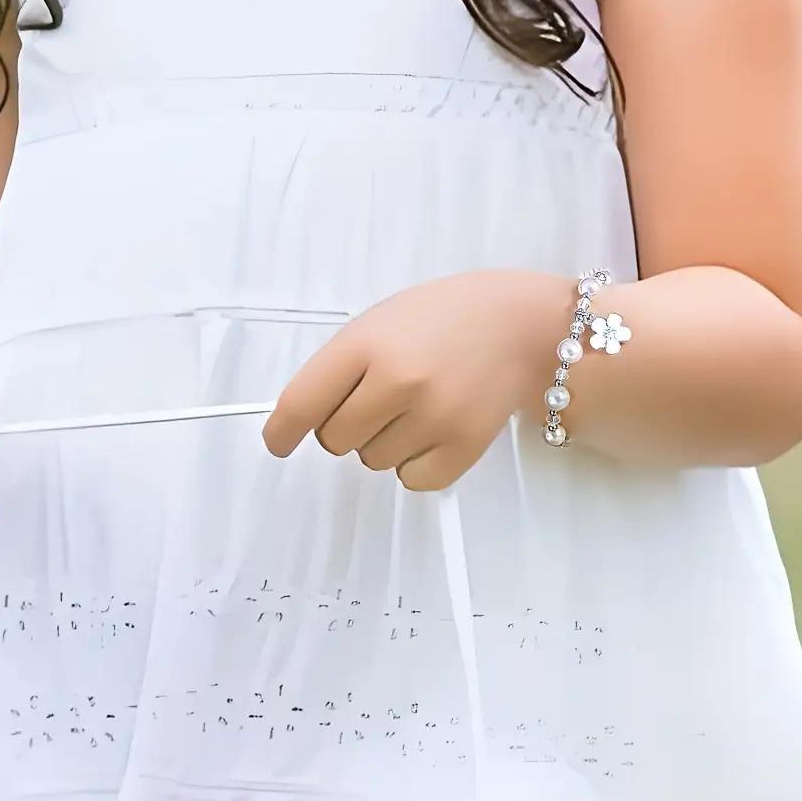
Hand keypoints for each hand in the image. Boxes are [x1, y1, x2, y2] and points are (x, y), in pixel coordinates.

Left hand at [263, 271, 566, 489]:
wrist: (523, 326)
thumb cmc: (441, 321)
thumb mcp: (378, 323)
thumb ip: (338, 368)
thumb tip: (296, 421)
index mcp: (367, 344)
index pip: (301, 404)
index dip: (281, 432)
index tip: (278, 442)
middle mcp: (398, 382)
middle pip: (333, 440)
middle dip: (343, 427)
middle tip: (375, 400)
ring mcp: (434, 416)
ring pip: (372, 461)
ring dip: (382, 443)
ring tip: (415, 406)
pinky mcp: (464, 447)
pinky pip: (412, 480)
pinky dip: (414, 463)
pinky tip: (432, 429)